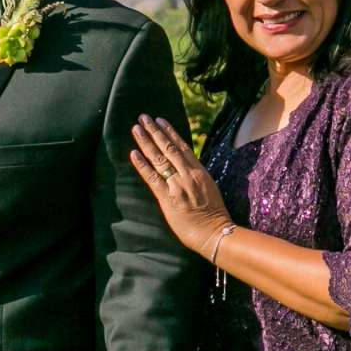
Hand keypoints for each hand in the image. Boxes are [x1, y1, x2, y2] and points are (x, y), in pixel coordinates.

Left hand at [128, 115, 231, 255]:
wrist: (216, 233)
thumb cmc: (214, 215)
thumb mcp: (209, 189)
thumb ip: (196, 177)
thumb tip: (186, 170)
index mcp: (199, 171)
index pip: (182, 146)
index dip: (170, 132)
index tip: (160, 120)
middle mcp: (188, 174)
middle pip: (168, 147)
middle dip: (154, 131)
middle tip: (143, 117)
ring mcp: (177, 185)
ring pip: (159, 158)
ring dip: (146, 141)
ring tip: (136, 128)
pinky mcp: (167, 198)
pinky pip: (152, 178)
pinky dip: (142, 165)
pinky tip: (133, 153)